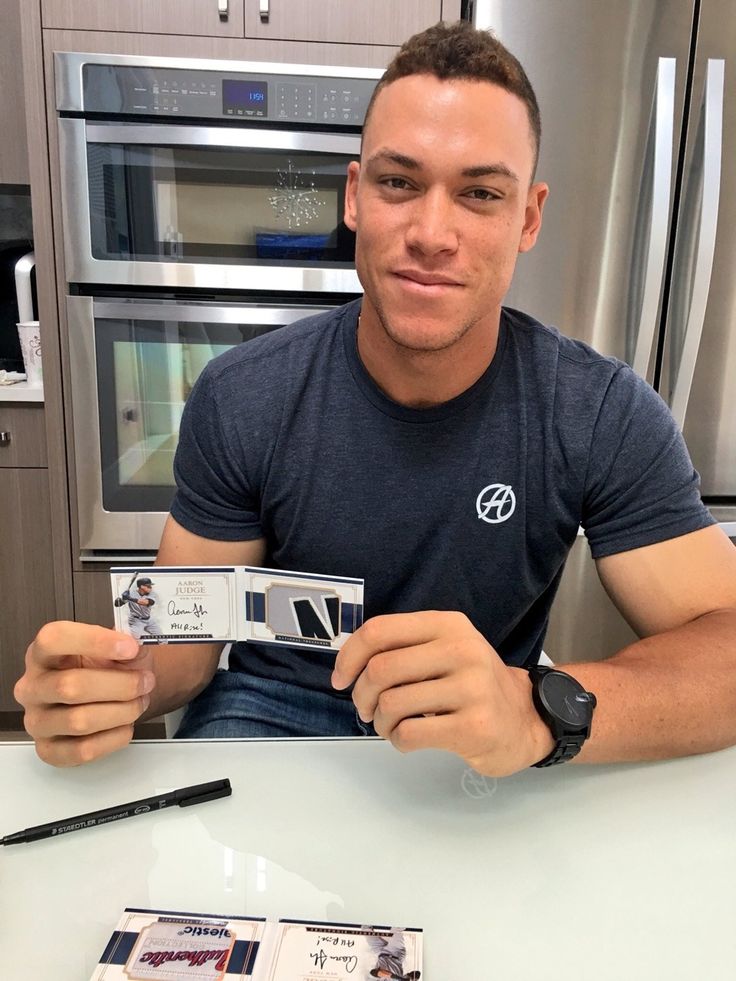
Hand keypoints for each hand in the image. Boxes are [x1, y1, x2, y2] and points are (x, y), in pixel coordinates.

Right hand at [14, 621, 155, 766]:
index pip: (53, 639)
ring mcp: (36, 721)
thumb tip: (135, 651)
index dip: (94, 641)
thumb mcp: (118, 647)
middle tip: (146, 681)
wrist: (112, 694)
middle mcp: (32, 687)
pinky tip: (125, 725)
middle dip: (120, 685)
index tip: (130, 648)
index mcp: (42, 653)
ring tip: (140, 702)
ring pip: (79, 721)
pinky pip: (83, 750)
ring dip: (121, 712)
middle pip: (69, 687)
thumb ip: (126, 645)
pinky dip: (114, 737)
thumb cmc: (108, 668)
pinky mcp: (49, 750)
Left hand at [331, 611, 553, 776]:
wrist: (525, 718)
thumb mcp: (444, 648)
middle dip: (361, 695)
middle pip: (380, 669)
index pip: (379, 631)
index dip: (349, 656)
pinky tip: (409, 738)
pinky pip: (409, 734)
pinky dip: (397, 740)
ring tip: (390, 725)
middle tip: (366, 709)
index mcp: (448, 624)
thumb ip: (402, 647)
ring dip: (379, 722)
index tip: (340, 678)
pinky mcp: (474, 727)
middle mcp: (462, 650)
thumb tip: (347, 663)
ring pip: (391, 704)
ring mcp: (472, 688)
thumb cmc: (472, 684)